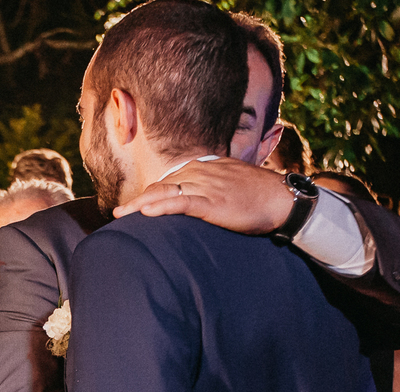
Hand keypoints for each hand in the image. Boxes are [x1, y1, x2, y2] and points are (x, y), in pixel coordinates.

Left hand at [113, 158, 294, 234]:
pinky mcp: (211, 201)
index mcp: (203, 168)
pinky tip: (146, 213)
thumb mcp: (229, 184)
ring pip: (164, 192)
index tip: (133, 206)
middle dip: (138, 200)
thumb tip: (195, 198)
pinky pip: (180, 202)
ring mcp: (205, 186)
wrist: (282, 199)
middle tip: (118, 214)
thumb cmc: (258, 195)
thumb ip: (209, 187)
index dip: (149, 194)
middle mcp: (200, 173)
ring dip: (140, 205)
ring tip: (120, 215)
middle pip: (160, 185)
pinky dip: (161, 206)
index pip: (168, 180)